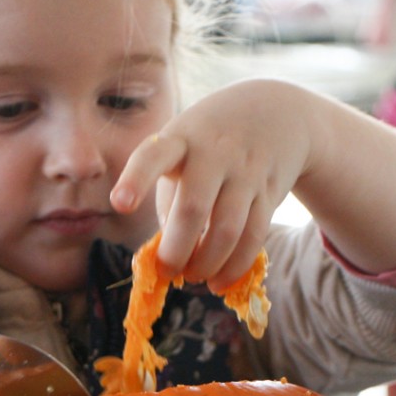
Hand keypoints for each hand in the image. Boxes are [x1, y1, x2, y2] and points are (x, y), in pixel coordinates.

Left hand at [111, 80, 312, 290]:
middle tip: (167, 271)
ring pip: (227, 229)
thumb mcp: (182, 154)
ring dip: (207, 263)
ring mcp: (245, 172)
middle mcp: (214, 152)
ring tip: (195, 278)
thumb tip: (171, 260)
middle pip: (193, 208)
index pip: (153, 156)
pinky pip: (253, 236)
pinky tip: (220, 281)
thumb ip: (171, 200)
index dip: (136, 180)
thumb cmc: (208, 146)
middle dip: (176, 249)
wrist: (276, 114)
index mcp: (179, 140)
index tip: (119, 204)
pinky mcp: (269, 192)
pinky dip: (235, 266)